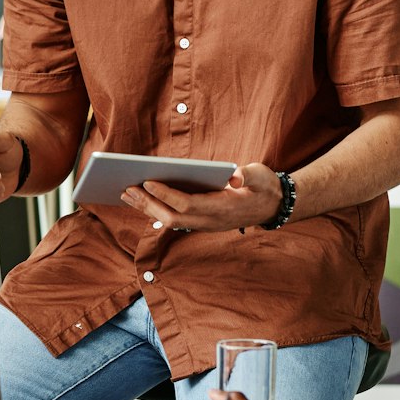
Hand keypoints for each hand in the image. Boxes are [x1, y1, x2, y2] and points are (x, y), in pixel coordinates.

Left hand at [122, 162, 281, 231]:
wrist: (273, 206)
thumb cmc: (264, 186)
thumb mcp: (261, 176)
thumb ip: (249, 175)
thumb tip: (236, 175)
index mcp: (223, 207)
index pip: (188, 204)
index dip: (166, 194)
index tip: (147, 182)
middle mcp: (211, 221)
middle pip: (173, 217)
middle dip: (148, 204)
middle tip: (126, 189)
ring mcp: (206, 225)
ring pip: (171, 221)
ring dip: (147, 209)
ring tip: (126, 194)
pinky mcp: (202, 223)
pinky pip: (175, 220)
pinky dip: (156, 210)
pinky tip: (142, 200)